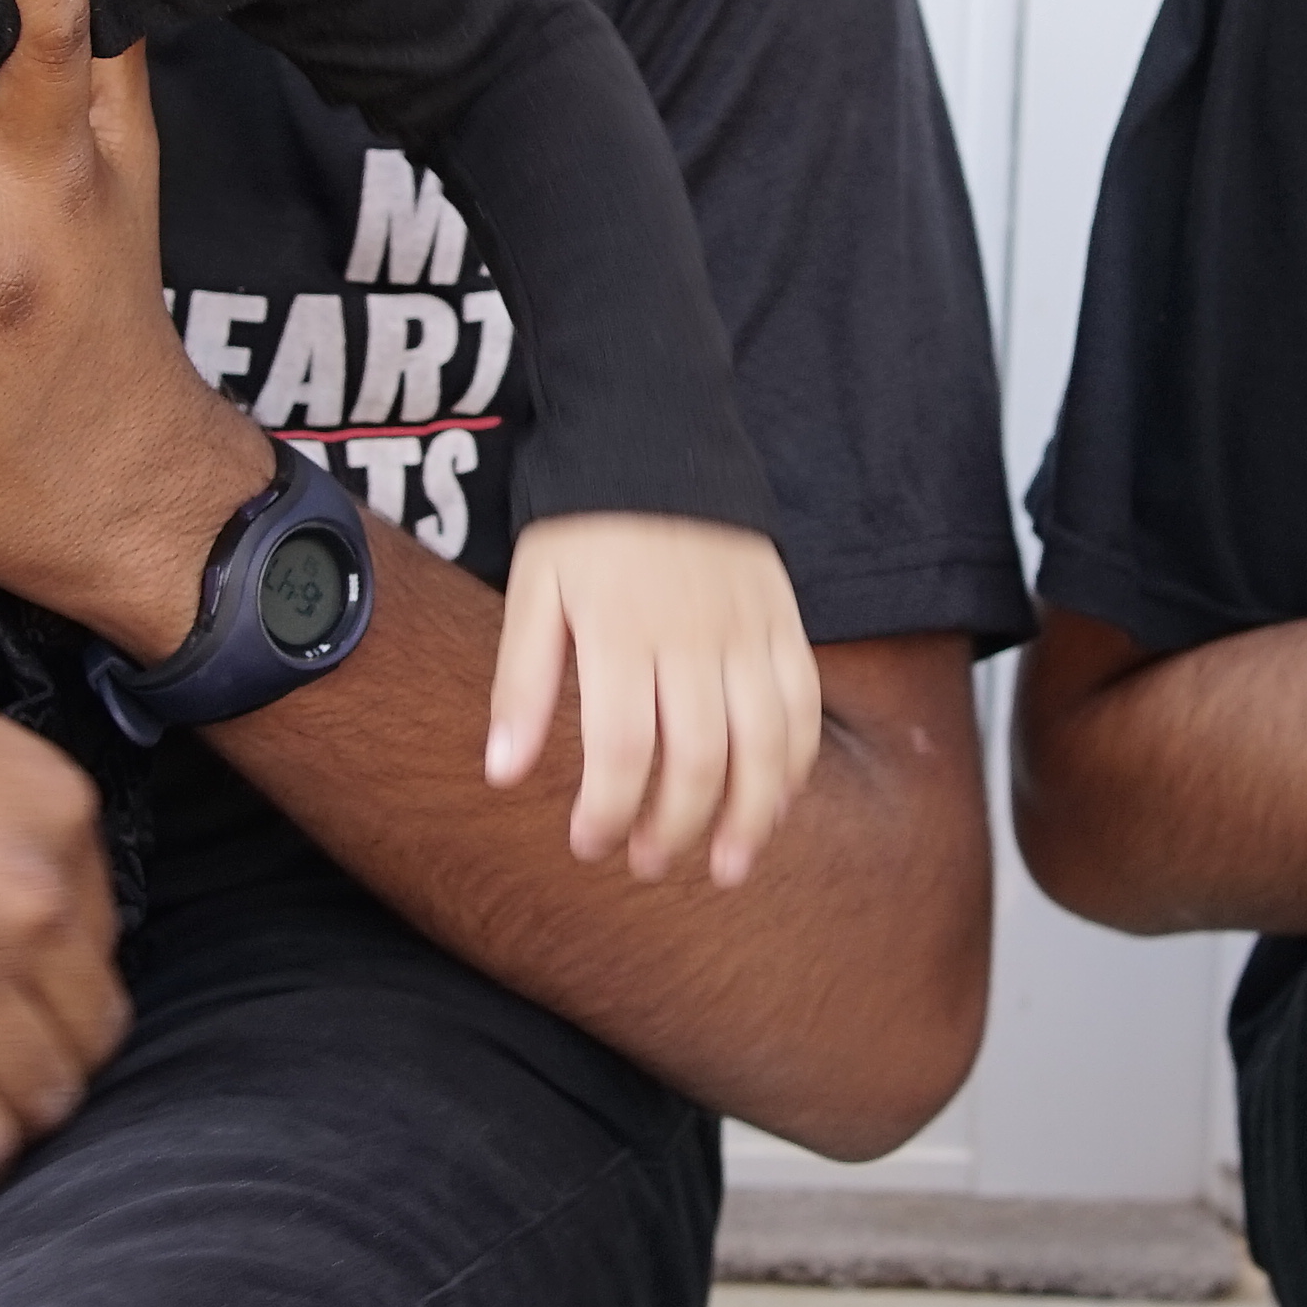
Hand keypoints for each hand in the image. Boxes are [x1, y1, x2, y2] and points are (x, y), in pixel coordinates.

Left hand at [485, 513, 825, 885]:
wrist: (660, 437)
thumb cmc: (586, 525)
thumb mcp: (533, 591)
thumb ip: (521, 682)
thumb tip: (501, 773)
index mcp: (623, 632)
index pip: (625, 749)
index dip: (609, 811)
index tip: (587, 845)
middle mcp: (695, 637)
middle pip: (701, 760)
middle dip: (676, 829)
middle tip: (647, 866)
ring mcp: (750, 631)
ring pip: (767, 744)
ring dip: (751, 819)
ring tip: (728, 870)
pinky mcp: (785, 622)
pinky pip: (805, 706)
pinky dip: (797, 764)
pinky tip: (776, 804)